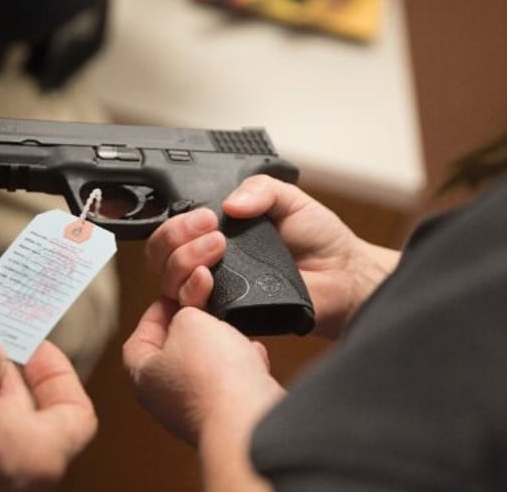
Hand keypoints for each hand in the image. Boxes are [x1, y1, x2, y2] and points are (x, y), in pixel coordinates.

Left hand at [124, 299, 281, 489]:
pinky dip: (241, 367)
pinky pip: (230, 384)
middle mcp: (166, 399)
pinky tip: (251, 355)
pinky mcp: (226, 414)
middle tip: (205, 309)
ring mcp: (196, 410)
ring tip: (231, 331)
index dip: (156, 313)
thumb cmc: (211, 377)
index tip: (174, 298)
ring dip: (220, 347)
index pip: (139, 339)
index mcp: (144, 377)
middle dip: (193, 329)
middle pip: (174, 353)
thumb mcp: (189, 321)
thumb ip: (184, 313)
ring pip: (205, 368)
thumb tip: (192, 315)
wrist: (247, 415)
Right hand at [146, 175, 400, 336]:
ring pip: (171, 284)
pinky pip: (196, 312)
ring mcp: (218, 293)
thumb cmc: (320, 239)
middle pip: (161, 258)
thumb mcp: (288, 198)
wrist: (345, 275)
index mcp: (216, 235)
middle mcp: (210, 265)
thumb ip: (260, 188)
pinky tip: (211, 280)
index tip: (205, 216)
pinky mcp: (229, 318)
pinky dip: (193, 293)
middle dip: (175, 240)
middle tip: (210, 230)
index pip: (172, 232)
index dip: (176, 224)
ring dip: (183, 262)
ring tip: (218, 249)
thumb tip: (229, 203)